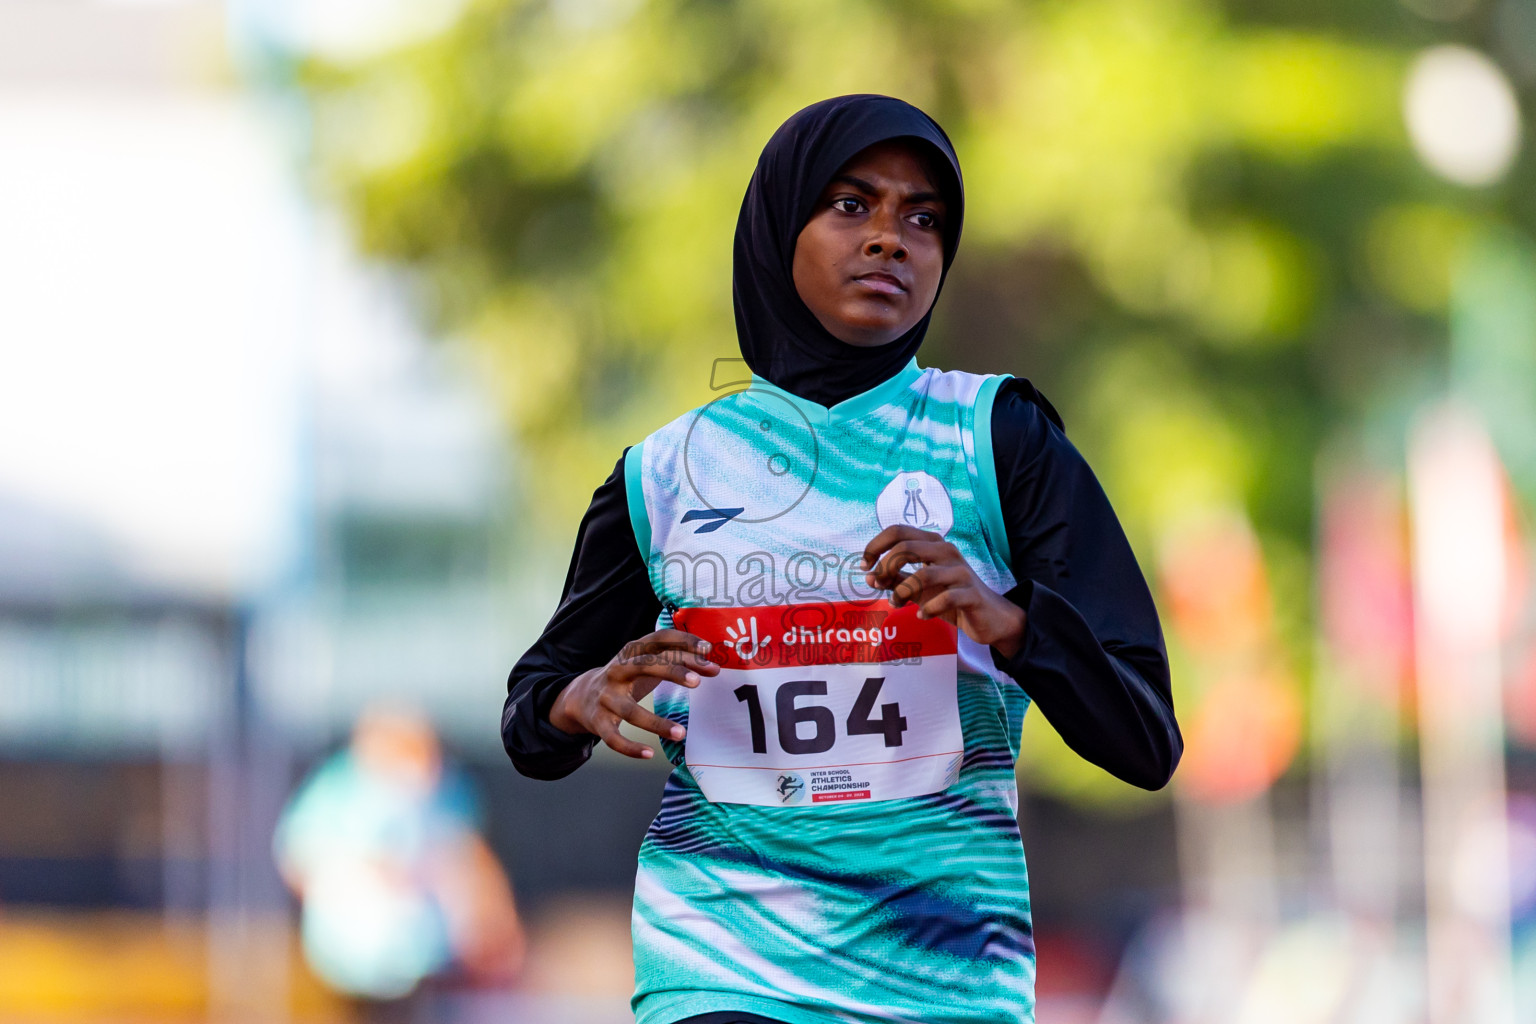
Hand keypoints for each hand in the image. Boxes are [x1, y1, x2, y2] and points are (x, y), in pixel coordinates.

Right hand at [548, 629, 719, 758]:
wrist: (581, 695)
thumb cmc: (628, 677)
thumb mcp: (648, 664)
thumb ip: (679, 662)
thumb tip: (714, 668)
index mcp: (632, 651)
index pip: (659, 638)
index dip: (683, 641)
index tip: (709, 649)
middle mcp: (617, 670)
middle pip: (644, 665)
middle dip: (671, 671)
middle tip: (698, 682)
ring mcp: (606, 697)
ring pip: (630, 711)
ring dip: (655, 723)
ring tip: (681, 733)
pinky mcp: (598, 722)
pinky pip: (613, 738)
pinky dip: (629, 748)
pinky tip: (649, 755)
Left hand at [860, 525, 1026, 658]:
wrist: (990, 617)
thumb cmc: (951, 598)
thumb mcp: (919, 588)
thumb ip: (896, 580)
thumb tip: (870, 576)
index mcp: (932, 544)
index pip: (898, 530)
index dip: (875, 546)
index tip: (864, 565)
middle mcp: (946, 551)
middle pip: (906, 547)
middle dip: (885, 567)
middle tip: (879, 585)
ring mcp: (960, 571)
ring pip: (922, 574)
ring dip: (902, 592)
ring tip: (896, 605)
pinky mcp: (971, 593)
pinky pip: (944, 598)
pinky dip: (928, 609)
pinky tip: (922, 616)